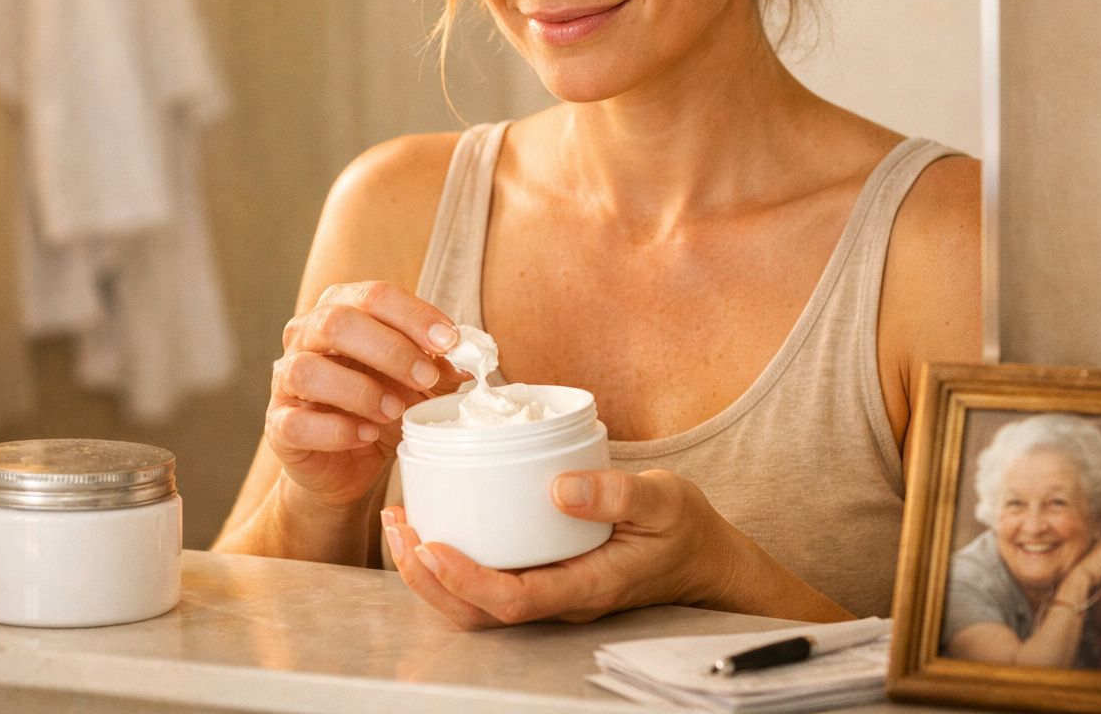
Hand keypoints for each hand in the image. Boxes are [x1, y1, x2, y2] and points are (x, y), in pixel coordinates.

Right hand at [267, 281, 466, 509]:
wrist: (347, 464)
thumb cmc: (381, 406)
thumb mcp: (418, 383)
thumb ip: (440, 366)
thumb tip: (468, 359)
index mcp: (342, 309)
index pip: (375, 296)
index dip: (414, 316)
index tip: (449, 342)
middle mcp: (306, 336)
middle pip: (337, 322)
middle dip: (391, 350)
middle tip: (426, 378)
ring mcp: (286, 380)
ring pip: (308, 370)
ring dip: (361, 391)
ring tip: (395, 411)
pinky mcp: (278, 424)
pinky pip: (296, 422)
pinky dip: (337, 430)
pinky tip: (366, 435)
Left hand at [381, 469, 739, 628]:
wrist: (703, 558)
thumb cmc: (684, 529)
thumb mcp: (663, 500)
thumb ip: (617, 494)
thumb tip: (560, 487)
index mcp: (587, 587)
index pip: (512, 599)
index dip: (463, 578)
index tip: (430, 545)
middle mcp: (561, 600)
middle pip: (478, 613)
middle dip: (425, 577)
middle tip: (397, 525)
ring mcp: (550, 594)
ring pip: (475, 605)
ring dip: (428, 571)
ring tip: (401, 523)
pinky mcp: (544, 578)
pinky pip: (486, 584)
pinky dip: (449, 562)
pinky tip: (434, 526)